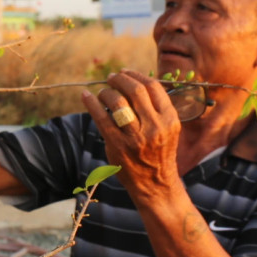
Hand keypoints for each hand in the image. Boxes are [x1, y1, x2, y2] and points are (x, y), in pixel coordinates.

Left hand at [80, 69, 182, 196]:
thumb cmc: (159, 152)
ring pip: (118, 103)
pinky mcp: (118, 146)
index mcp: (170, 119)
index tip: (125, 72)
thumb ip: (154, 108)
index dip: (136, 75)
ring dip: (106, 92)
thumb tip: (131, 81)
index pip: (153, 87)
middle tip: (111, 77)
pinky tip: (86, 96)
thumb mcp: (167, 129)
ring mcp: (136, 138)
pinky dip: (91, 104)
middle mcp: (155, 127)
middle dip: (120, 80)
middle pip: (135, 91)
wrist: (156, 185)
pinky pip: (101, 119)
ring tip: (102, 91)